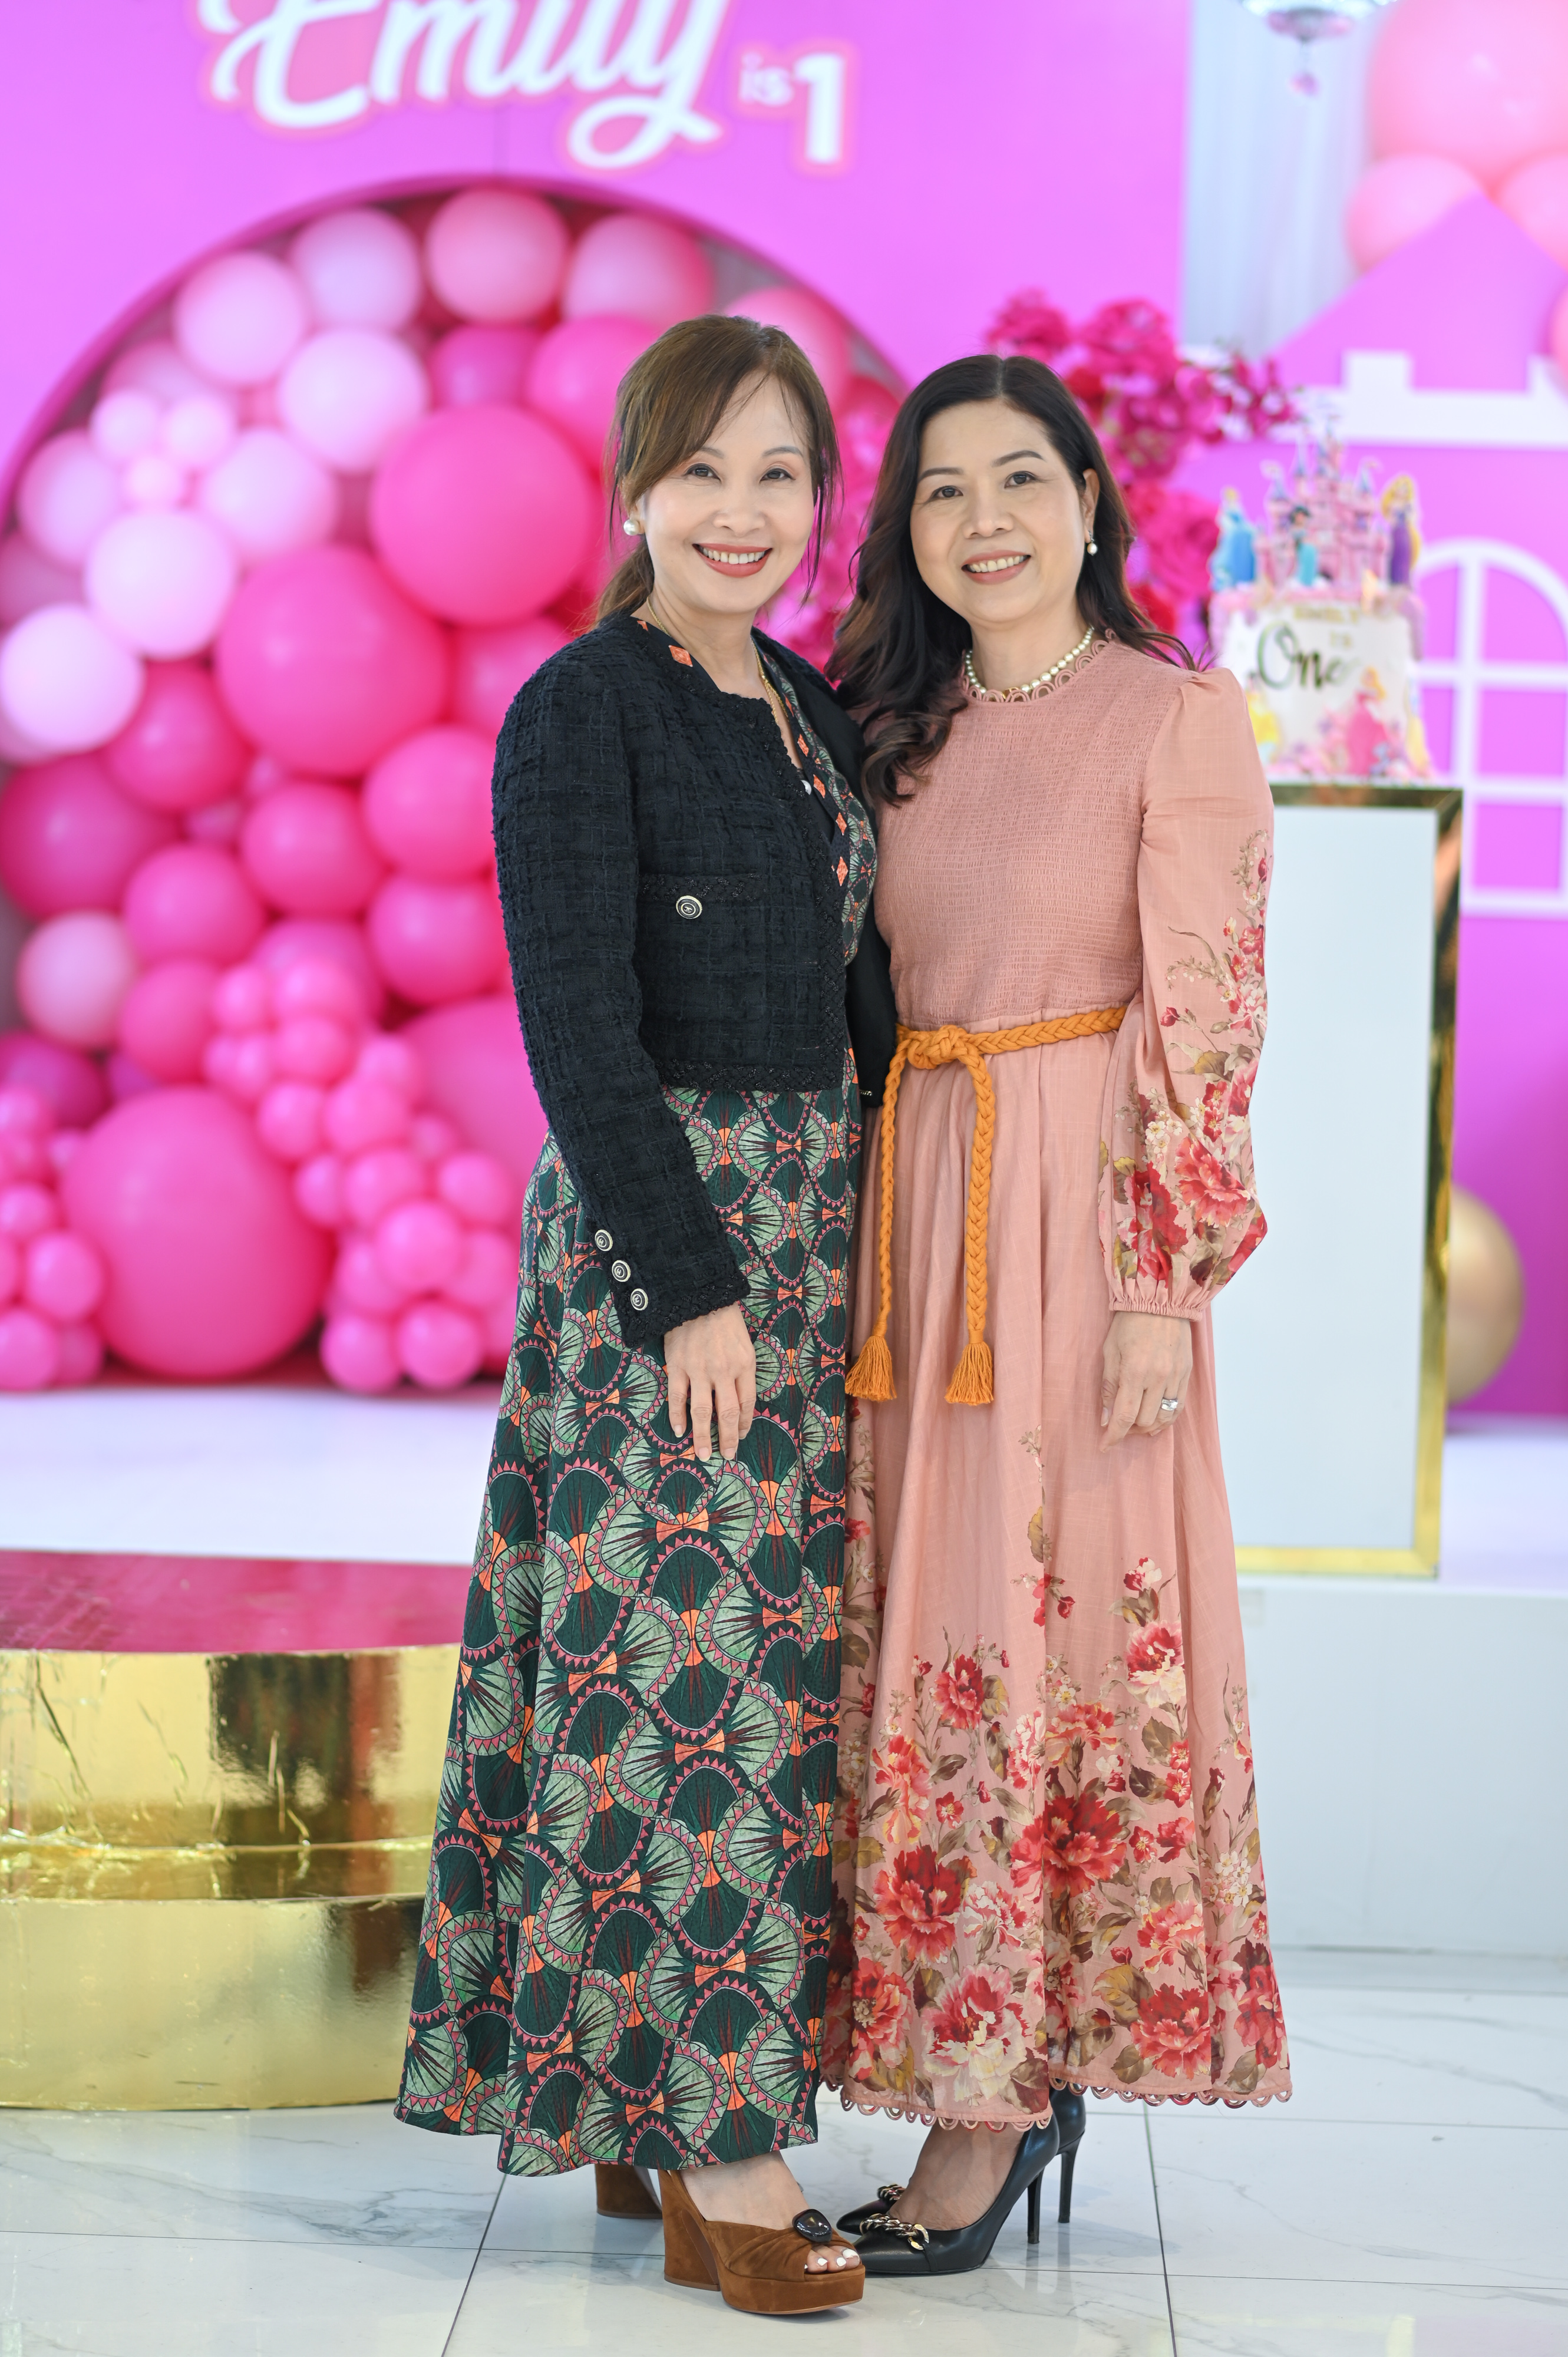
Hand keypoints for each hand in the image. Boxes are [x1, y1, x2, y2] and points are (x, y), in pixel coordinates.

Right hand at [665, 1304, 755, 1462]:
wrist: (697, 1295)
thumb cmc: (724, 1319)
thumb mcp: (744, 1343)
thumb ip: (742, 1370)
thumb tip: (738, 1400)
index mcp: (744, 1364)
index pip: (747, 1403)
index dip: (744, 1423)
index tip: (741, 1436)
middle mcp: (724, 1370)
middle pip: (727, 1413)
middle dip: (728, 1438)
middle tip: (727, 1456)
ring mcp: (699, 1369)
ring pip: (703, 1411)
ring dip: (703, 1436)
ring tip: (703, 1454)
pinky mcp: (677, 1366)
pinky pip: (677, 1397)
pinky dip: (677, 1416)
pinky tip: (679, 1431)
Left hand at [1100, 1310, 1191, 1448]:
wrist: (1161, 1300)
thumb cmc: (1129, 1323)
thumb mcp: (1110, 1352)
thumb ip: (1109, 1386)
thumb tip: (1106, 1418)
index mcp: (1135, 1371)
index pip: (1124, 1416)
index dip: (1113, 1436)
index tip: (1104, 1446)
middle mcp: (1159, 1378)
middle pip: (1144, 1420)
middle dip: (1128, 1428)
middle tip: (1117, 1423)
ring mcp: (1176, 1377)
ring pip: (1164, 1418)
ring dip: (1147, 1426)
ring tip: (1136, 1423)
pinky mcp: (1187, 1373)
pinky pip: (1179, 1406)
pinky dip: (1167, 1418)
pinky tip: (1156, 1420)